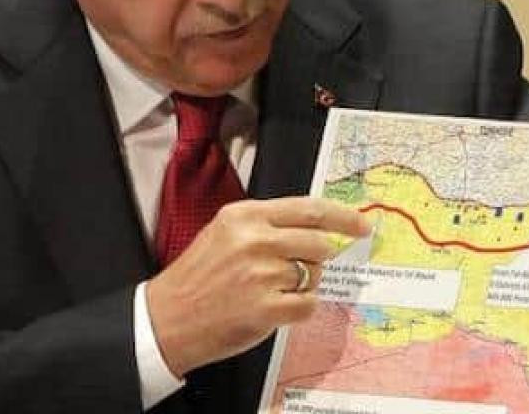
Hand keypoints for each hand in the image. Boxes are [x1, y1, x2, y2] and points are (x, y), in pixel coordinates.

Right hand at [146, 197, 369, 375]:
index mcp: (245, 215)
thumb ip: (268, 224)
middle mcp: (254, 240)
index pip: (310, 209)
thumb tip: (318, 226)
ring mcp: (260, 275)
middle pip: (319, 242)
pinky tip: (276, 308)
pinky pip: (308, 304)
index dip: (343, 217)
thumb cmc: (198, 277)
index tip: (362, 224)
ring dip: (303, 285)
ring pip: (315, 274)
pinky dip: (300, 308)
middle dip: (318, 257)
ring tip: (272, 290)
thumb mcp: (224, 232)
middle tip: (299, 269)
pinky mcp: (265, 308)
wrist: (166, 318)